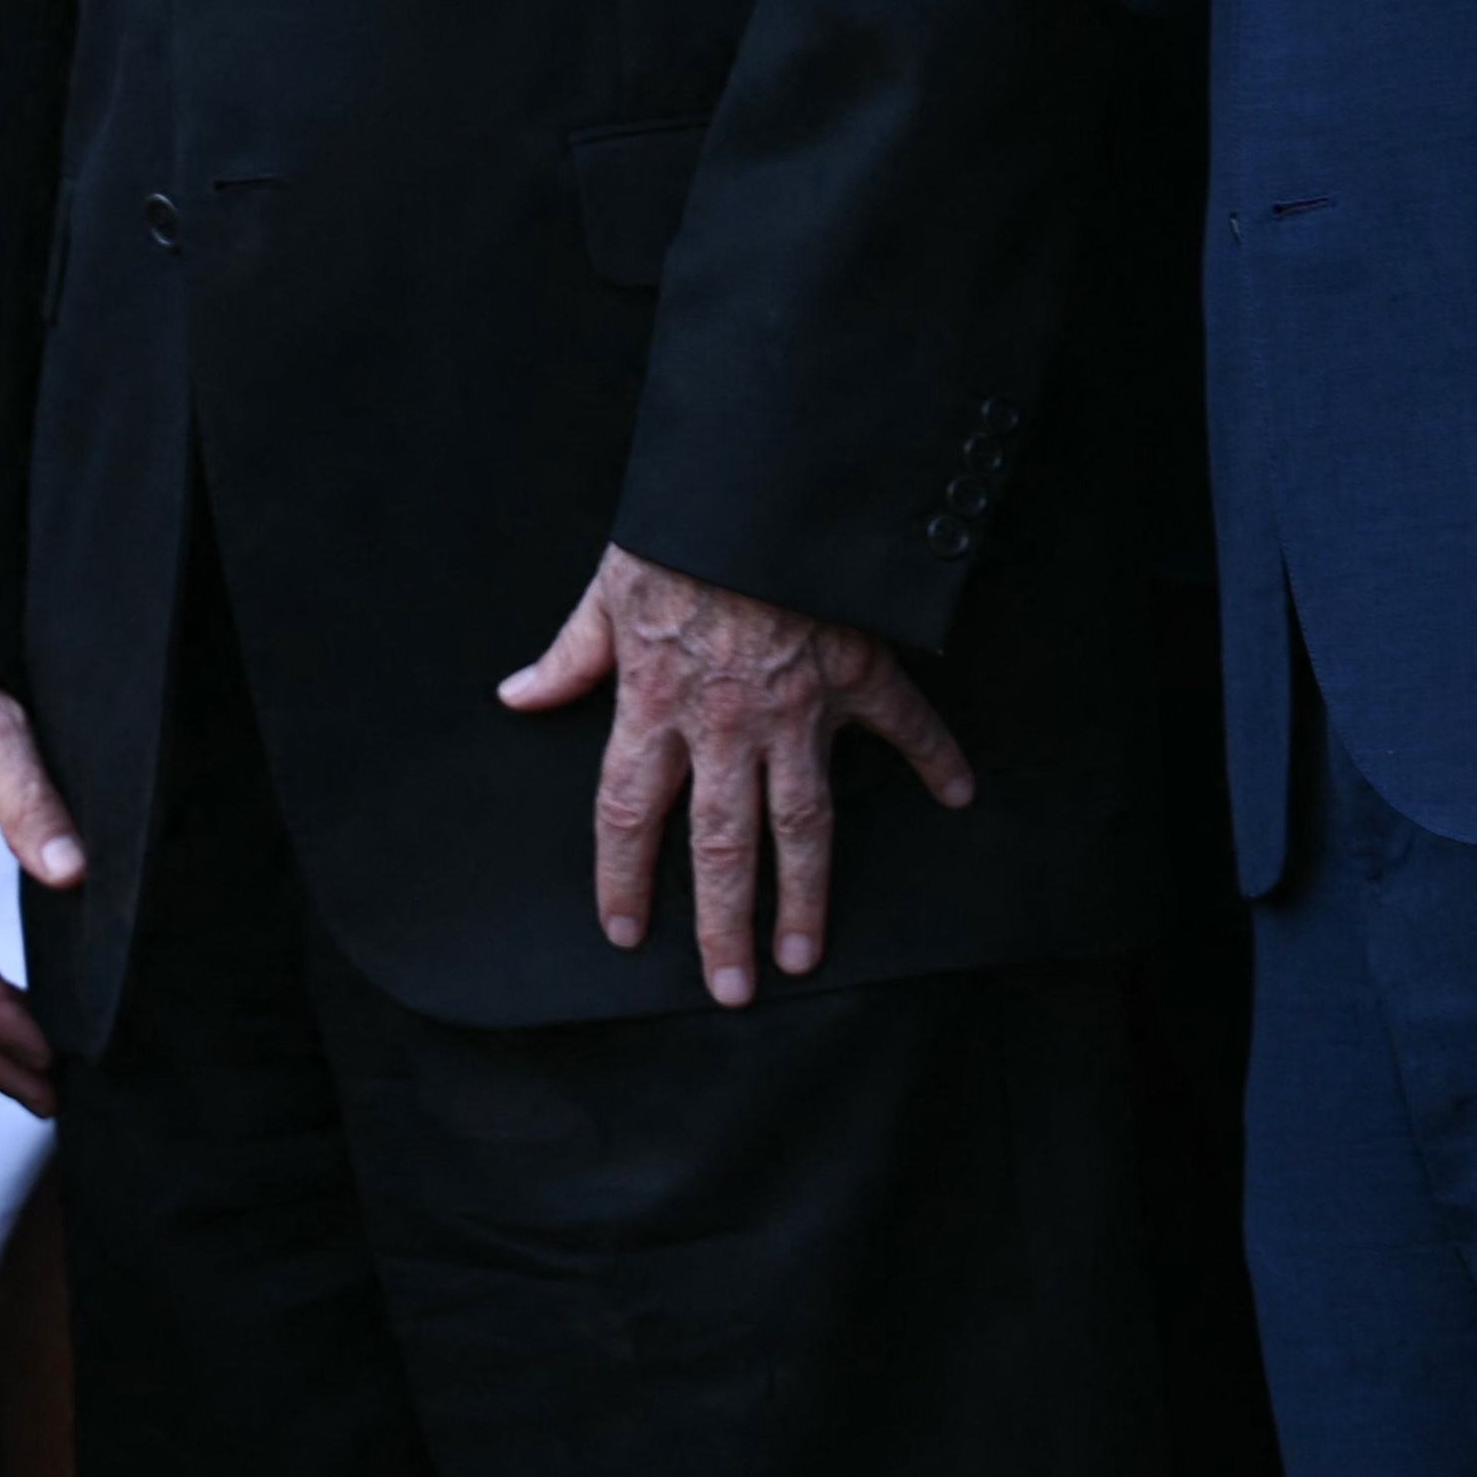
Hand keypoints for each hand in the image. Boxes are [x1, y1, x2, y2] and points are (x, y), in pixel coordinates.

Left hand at [495, 547, 977, 1006]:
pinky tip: (957, 795)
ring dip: (806, 894)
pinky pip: (904, 725)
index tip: (625, 932)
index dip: (622, 878)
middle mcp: (725, 722)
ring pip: (803, 823)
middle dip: (723, 924)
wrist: (756, 488)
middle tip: (732, 988)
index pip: (627, 812)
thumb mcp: (605, 590)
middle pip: (720, 845)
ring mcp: (797, 707)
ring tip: (806, 954)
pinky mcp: (857, 674)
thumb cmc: (678, 534)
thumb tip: (518, 695)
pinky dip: (935, 757)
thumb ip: (569, 655)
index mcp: (655, 703)